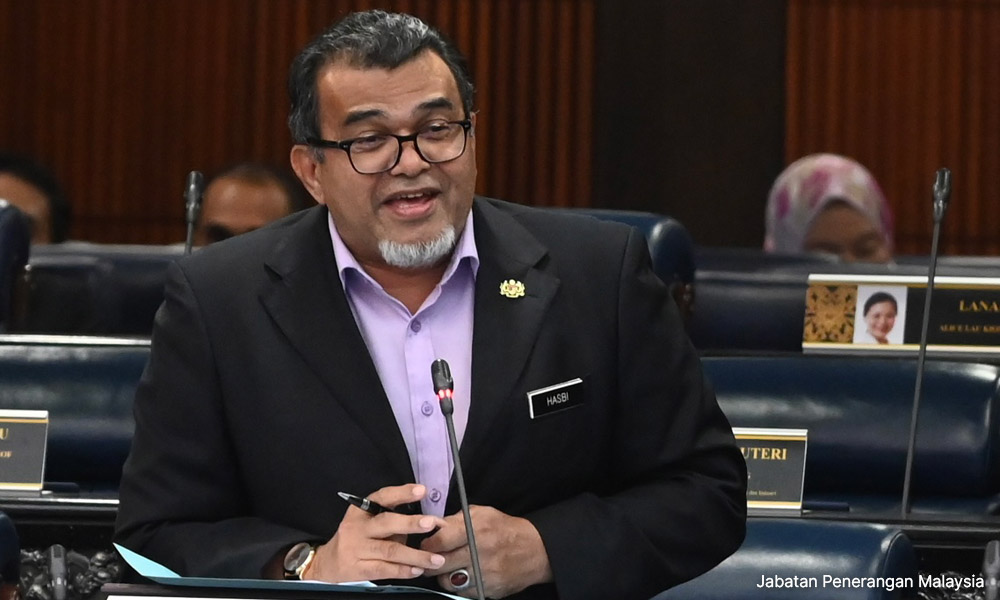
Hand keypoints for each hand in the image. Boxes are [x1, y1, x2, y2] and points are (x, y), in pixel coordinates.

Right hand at [305, 484, 447, 582]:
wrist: (328, 563)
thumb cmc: (357, 538)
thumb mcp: (368, 522)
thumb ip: (392, 520)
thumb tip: (426, 522)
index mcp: (361, 510)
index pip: (382, 497)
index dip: (402, 493)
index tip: (421, 490)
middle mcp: (358, 528)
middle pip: (386, 523)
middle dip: (411, 523)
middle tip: (432, 523)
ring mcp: (357, 549)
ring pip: (390, 550)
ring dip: (416, 555)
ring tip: (436, 558)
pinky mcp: (359, 569)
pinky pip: (385, 570)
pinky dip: (403, 570)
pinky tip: (418, 570)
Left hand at [421, 505, 552, 597]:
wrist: (535, 550)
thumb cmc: (506, 530)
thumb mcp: (483, 514)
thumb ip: (457, 519)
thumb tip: (435, 527)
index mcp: (477, 531)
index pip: (441, 541)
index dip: (429, 543)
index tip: (427, 543)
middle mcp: (480, 554)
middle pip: (440, 564)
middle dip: (431, 561)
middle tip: (431, 558)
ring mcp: (484, 575)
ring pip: (448, 582)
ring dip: (443, 576)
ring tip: (448, 567)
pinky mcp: (488, 591)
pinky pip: (463, 592)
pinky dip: (459, 585)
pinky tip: (464, 575)